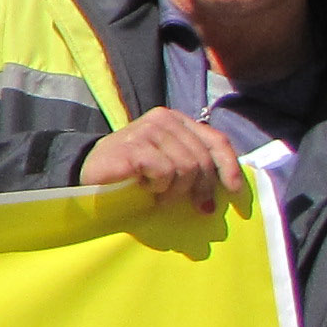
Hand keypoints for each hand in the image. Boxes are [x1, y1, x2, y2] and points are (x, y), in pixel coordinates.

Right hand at [79, 108, 242, 215]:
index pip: (216, 140)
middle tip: (198, 208)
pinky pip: (165, 172)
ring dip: (175, 190)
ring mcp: (147, 130)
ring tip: (158, 194)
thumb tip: (230, 186)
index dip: (230, 167)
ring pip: (186, 168)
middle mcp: (163, 119)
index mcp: (177, 120)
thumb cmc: (133, 174)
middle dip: (202, 188)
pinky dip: (158, 187)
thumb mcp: (170, 165)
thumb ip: (194, 164)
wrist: (90, 177)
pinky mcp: (134, 146)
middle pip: (202, 159)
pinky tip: (144, 187)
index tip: (236, 192)